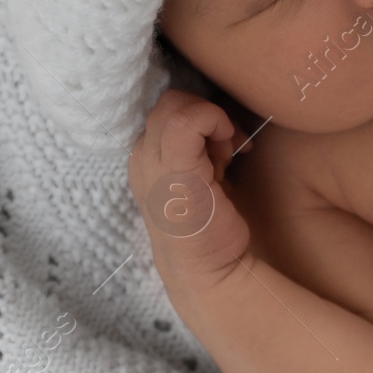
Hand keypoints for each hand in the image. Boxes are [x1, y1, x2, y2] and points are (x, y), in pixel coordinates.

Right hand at [128, 90, 255, 288]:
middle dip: (206, 114)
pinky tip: (231, 150)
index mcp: (146, 157)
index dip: (200, 116)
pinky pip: (188, 118)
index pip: (168, 109)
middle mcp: (141, 156)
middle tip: (229, 146)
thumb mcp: (199, 176)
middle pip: (171, 101)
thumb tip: (220, 122)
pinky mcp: (172, 169)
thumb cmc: (208, 226)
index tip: (225, 145)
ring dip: (213, 121)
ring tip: (227, 156)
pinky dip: (215, 120)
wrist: (208, 271)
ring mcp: (152, 162)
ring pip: (176, 103)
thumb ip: (198, 147)